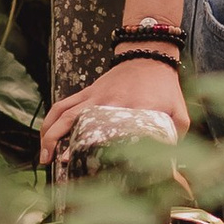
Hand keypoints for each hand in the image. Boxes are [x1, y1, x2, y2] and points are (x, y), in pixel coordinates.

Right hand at [37, 53, 189, 168]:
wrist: (149, 55)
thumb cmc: (165, 87)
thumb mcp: (178, 111)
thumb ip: (176, 137)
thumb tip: (172, 166)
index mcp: (131, 109)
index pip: (111, 134)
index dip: (96, 151)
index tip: (86, 168)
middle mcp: (107, 102)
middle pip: (78, 123)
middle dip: (62, 145)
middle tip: (58, 168)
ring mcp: (93, 96)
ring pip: (63, 114)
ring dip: (49, 135)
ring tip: (44, 158)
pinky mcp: (87, 92)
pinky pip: (62, 105)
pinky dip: (50, 120)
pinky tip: (45, 137)